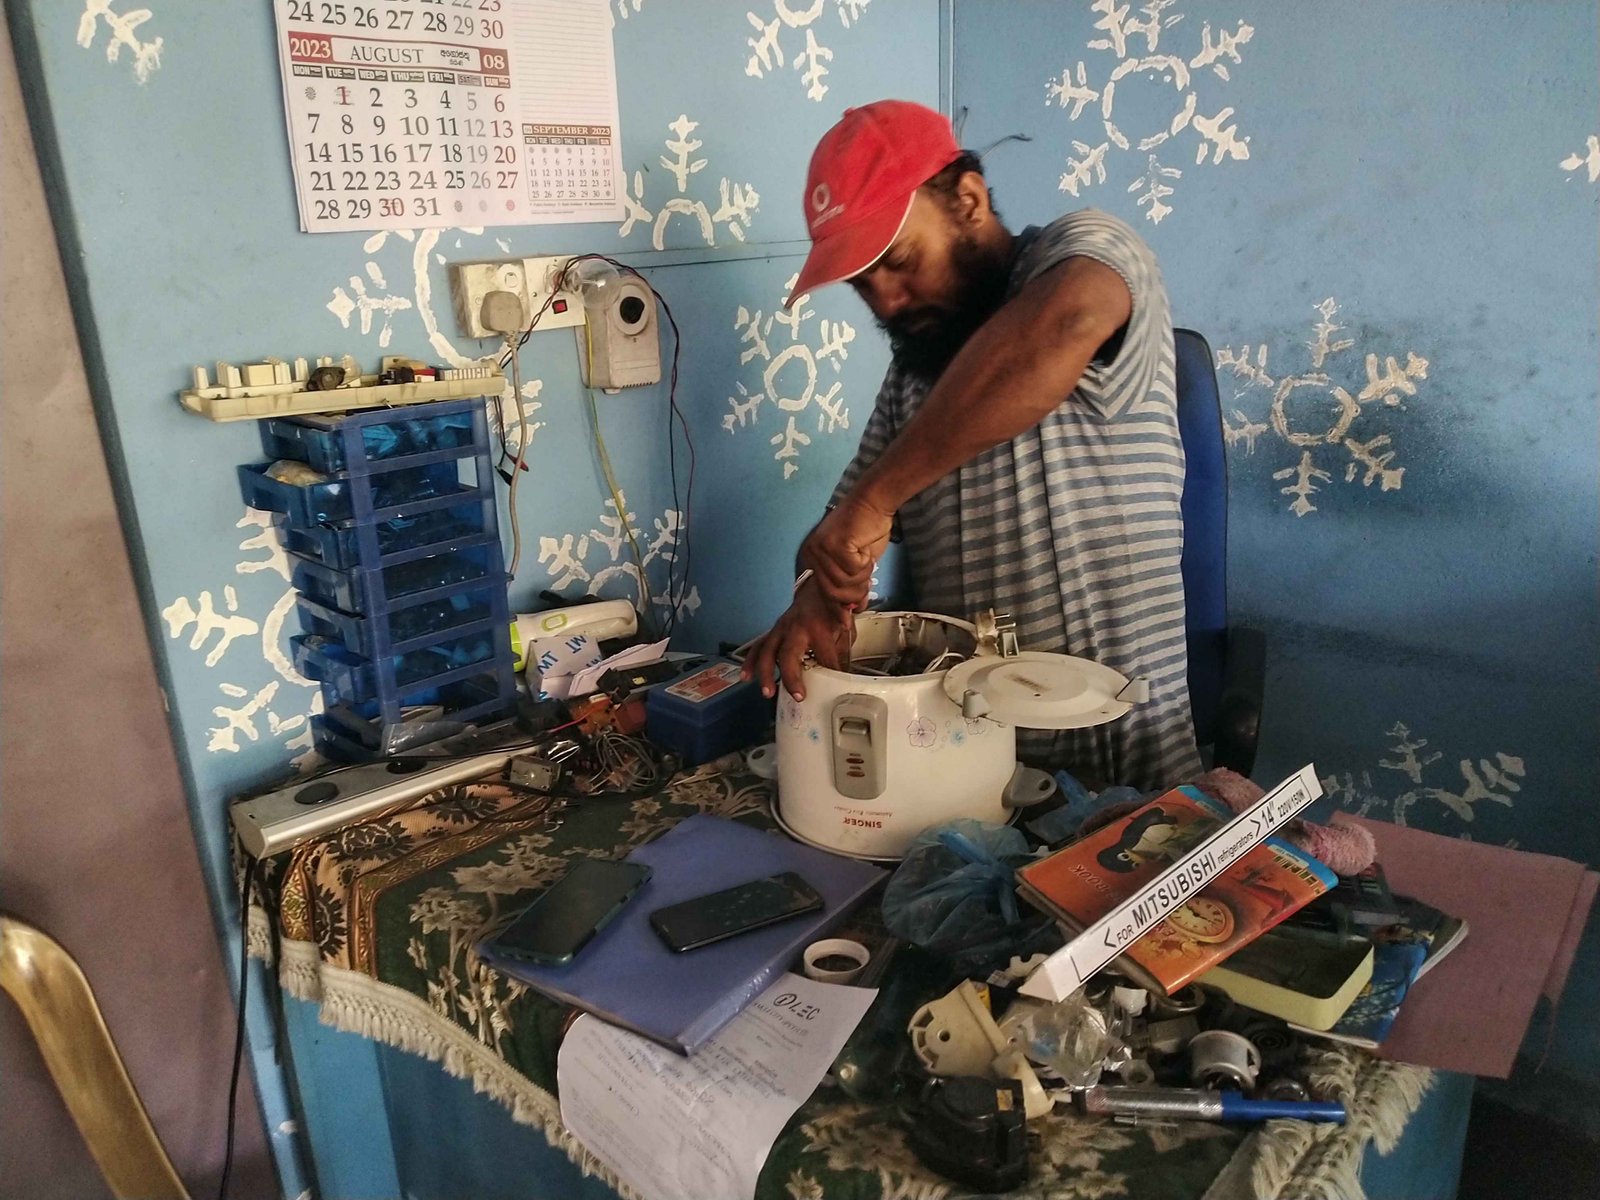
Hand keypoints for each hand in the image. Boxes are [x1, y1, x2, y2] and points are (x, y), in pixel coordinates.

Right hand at [741, 578, 855, 700]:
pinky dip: (750, 662)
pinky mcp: (773, 631)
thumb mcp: (845, 627)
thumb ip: (841, 651)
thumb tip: (840, 676)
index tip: (834, 687)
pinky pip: (758, 647)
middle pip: (789, 654)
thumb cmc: (831, 610)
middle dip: (791, 676)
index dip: (831, 673)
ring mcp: (781, 629)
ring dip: (766, 673)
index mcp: (818, 627)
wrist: (816, 589)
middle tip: (798, 696)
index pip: (825, 656)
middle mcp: (796, 628)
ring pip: (768, 651)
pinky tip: (746, 678)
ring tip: (767, 693)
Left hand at [799, 494, 891, 605]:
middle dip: (854, 593)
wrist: (874, 502)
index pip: (822, 592)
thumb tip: (853, 610)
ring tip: (868, 563)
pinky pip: (854, 570)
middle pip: (832, 592)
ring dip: (862, 577)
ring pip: (844, 583)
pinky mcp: (835, 544)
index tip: (846, 622)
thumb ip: (851, 585)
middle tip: (868, 583)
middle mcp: (812, 553)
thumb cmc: (867, 531)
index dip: (835, 608)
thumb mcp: (857, 563)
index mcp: (812, 558)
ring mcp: (822, 548)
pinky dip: (865, 565)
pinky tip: (866, 552)